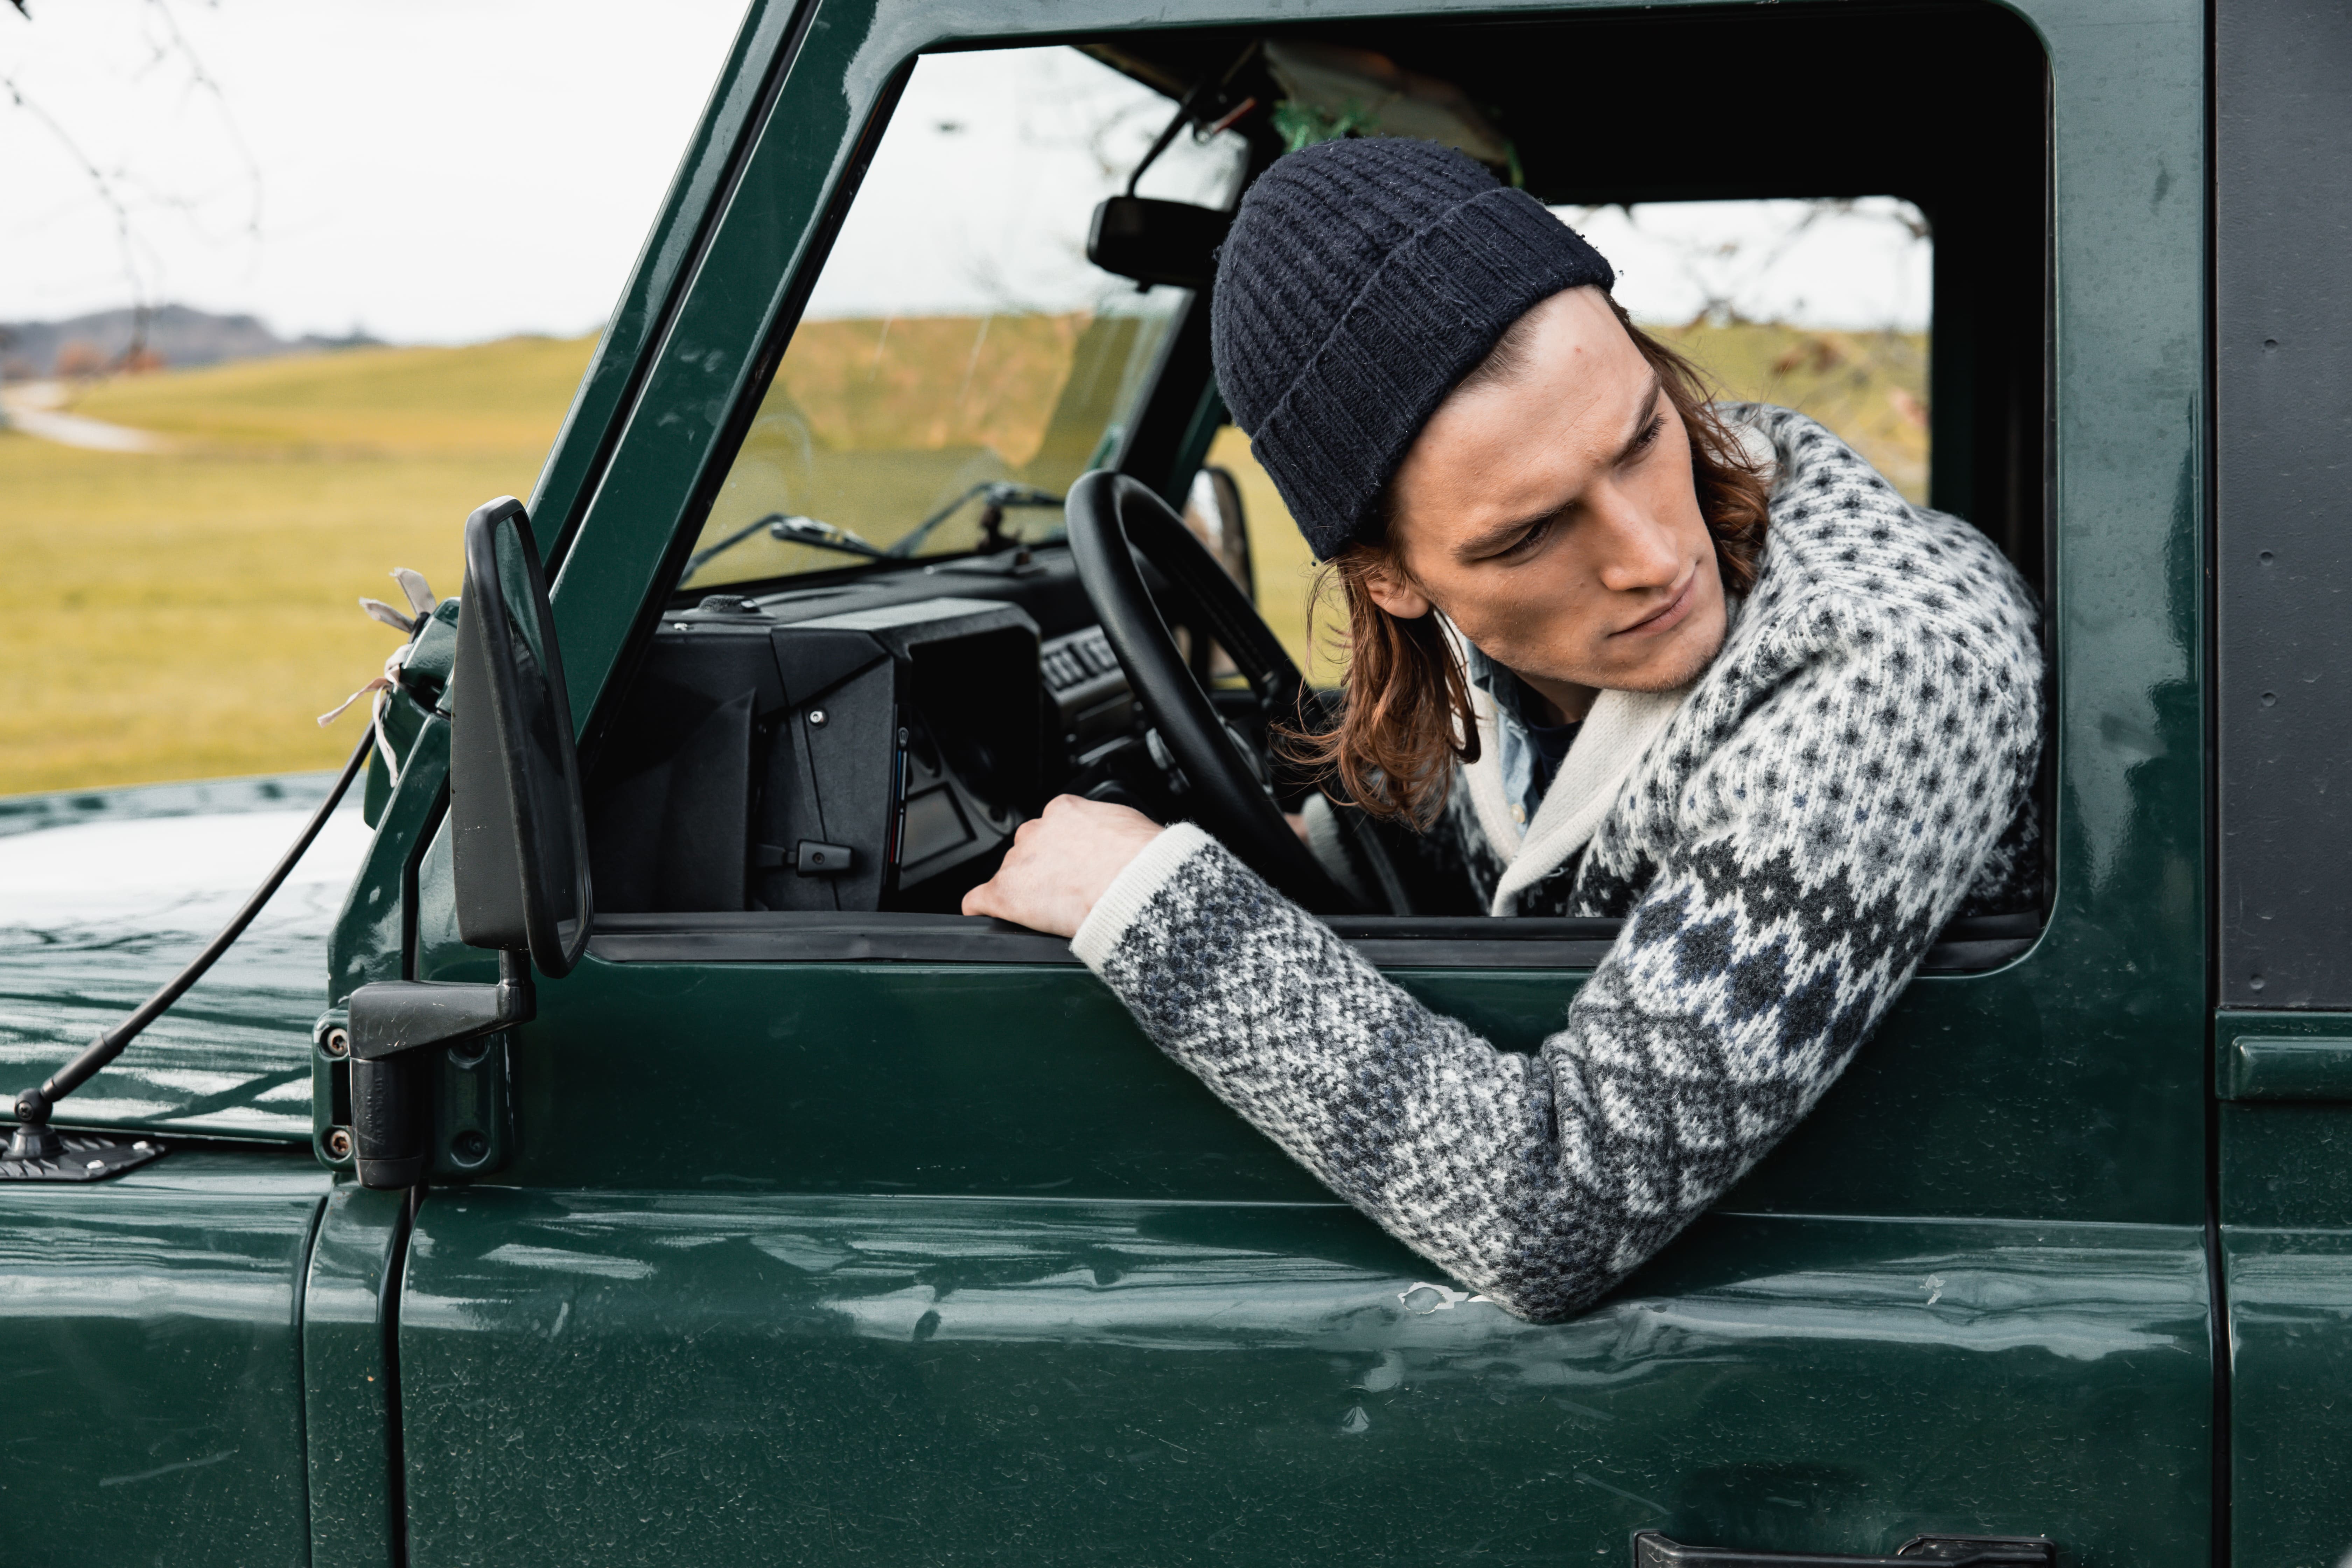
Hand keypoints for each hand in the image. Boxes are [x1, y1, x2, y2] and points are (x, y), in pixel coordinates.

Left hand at [962, 794, 1165, 936]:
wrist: (1139, 886)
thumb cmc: (1144, 861)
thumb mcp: (1128, 827)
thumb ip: (1106, 830)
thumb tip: (1113, 841)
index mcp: (1064, 810)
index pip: (1050, 829)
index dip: (1061, 852)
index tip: (1073, 865)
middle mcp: (1036, 831)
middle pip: (1028, 852)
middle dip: (1042, 870)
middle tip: (1067, 891)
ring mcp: (1019, 862)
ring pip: (1011, 875)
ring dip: (1024, 890)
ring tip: (1051, 911)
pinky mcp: (1007, 893)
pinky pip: (979, 900)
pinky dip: (982, 908)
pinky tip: (986, 916)